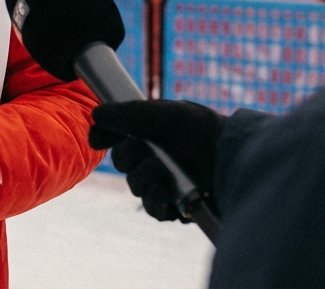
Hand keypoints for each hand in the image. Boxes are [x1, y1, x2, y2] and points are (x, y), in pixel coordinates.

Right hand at [89, 100, 225, 220]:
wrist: (229, 153)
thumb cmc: (199, 129)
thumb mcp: (161, 114)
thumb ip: (126, 114)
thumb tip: (96, 115)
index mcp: (148, 135)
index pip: (115, 139)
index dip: (104, 138)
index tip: (98, 139)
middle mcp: (154, 159)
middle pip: (122, 163)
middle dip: (128, 158)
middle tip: (145, 152)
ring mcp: (165, 183)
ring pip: (136, 187)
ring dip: (144, 179)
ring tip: (162, 172)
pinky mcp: (177, 206)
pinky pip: (154, 210)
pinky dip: (156, 202)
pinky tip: (165, 194)